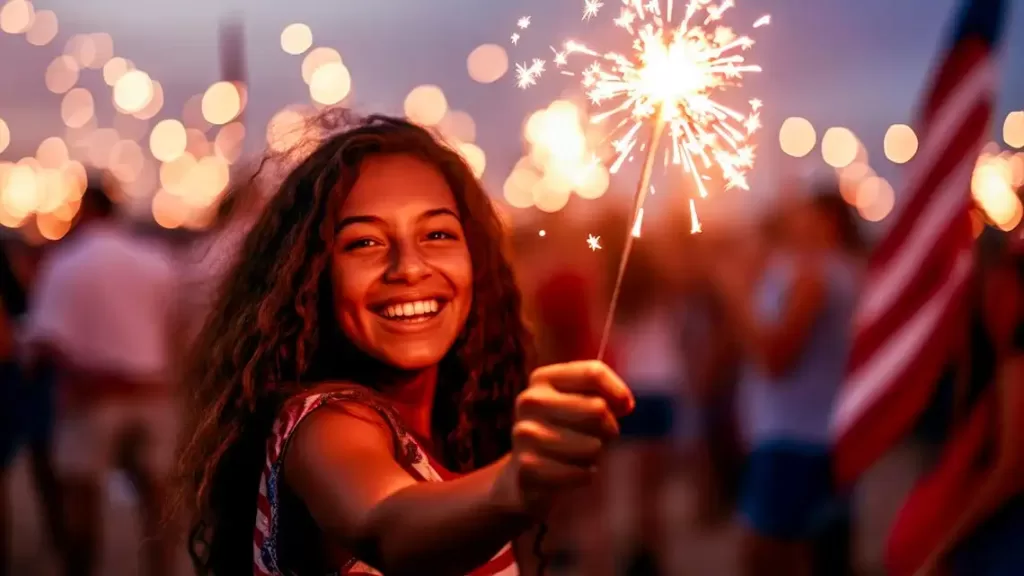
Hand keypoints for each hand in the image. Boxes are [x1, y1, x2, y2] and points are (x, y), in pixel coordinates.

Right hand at [495, 360, 633, 518]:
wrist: (526, 472)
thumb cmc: (564, 431)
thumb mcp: (581, 403)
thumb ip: (605, 394)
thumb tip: (625, 403)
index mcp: (543, 378)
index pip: (593, 373)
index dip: (618, 392)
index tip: (625, 407)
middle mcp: (530, 401)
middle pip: (597, 409)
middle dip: (609, 429)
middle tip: (599, 437)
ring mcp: (525, 433)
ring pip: (592, 445)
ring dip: (595, 455)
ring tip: (581, 455)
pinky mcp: (527, 467)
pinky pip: (580, 472)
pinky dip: (584, 475)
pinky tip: (572, 472)